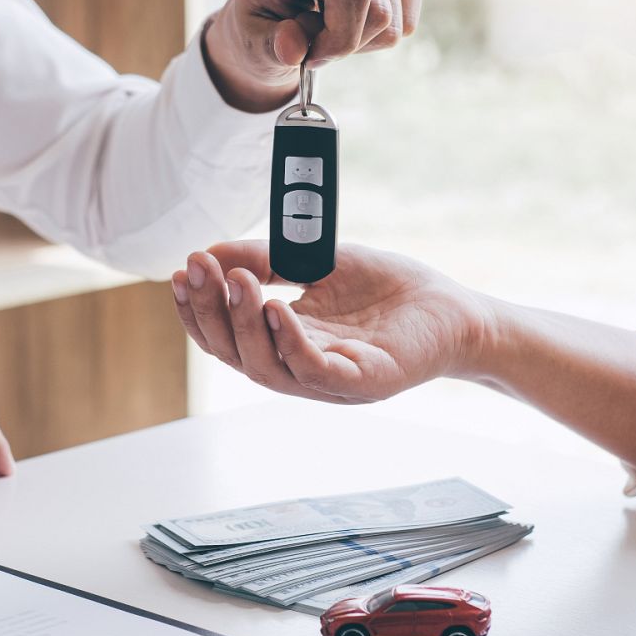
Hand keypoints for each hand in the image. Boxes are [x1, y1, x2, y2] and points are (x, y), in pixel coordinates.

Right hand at [171, 241, 486, 402]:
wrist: (453, 309)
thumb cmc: (388, 292)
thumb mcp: (318, 263)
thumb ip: (268, 259)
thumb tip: (210, 252)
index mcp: (283, 345)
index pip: (226, 337)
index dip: (197, 309)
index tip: (182, 270)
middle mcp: (298, 370)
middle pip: (235, 354)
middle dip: (210, 312)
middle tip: (199, 269)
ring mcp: (330, 382)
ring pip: (266, 368)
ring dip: (244, 324)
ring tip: (237, 280)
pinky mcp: (364, 382)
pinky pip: (314, 371)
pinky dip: (290, 342)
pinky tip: (277, 308)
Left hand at [202, 0, 421, 110]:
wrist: (276, 9)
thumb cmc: (263, 21)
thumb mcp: (251, 40)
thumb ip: (270, 46)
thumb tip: (292, 47)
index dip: (340, 35)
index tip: (313, 55)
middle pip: (378, 9)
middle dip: (347, 43)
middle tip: (316, 42)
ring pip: (394, 20)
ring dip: (362, 40)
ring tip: (331, 26)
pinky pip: (407, 20)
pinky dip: (382, 34)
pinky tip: (354, 19)